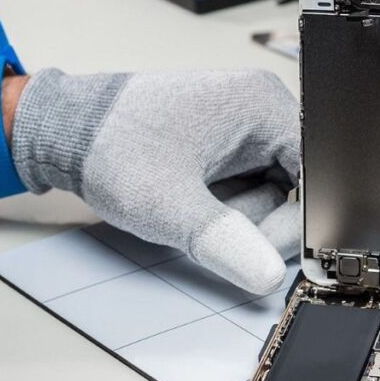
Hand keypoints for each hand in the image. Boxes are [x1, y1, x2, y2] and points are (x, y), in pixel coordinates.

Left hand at [11, 69, 299, 293]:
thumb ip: (224, 243)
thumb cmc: (110, 147)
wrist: (65, 130)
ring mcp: (245, 125)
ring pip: (273, 195)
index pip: (314, 176)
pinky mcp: (228, 143)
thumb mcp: (168, 205)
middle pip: (296, 188)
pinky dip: (226, 209)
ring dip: (239, 217)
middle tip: (211, 228)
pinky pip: (249, 189)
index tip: (260, 251)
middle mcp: (261, 107)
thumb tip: (269, 276)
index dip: (294, 221)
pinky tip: (193, 202)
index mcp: (262, 104)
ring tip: (190, 206)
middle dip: (258, 221)